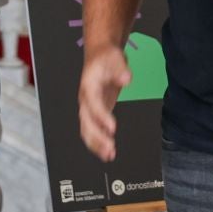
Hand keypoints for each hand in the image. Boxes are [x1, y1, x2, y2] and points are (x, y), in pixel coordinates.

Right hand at [78, 42, 131, 161]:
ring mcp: (89, 108)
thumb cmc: (106, 57)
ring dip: (97, 144)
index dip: (101, 117)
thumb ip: (120, 69)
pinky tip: (109, 153)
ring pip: (87, 130)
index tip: (112, 128)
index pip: (93, 104)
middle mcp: (85, 100)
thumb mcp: (115, 58)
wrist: (99, 56)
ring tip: (110, 155)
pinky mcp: (96, 113)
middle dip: (97, 137)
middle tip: (110, 149)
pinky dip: (99, 142)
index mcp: (88, 86)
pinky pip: (93, 130)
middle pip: (87, 122)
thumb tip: (126, 79)